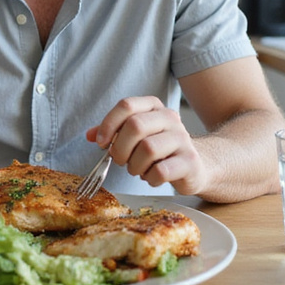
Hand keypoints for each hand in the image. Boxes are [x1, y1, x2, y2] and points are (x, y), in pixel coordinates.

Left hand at [87, 96, 206, 194]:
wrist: (196, 165)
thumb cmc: (160, 150)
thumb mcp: (136, 136)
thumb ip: (113, 133)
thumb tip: (89, 135)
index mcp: (153, 107)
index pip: (126, 105)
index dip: (108, 124)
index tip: (100, 142)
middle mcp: (170, 118)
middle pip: (135, 126)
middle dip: (120, 148)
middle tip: (120, 160)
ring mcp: (182, 139)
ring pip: (148, 149)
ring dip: (135, 166)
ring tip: (138, 170)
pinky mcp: (190, 161)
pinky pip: (161, 171)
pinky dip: (150, 178)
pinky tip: (152, 177)